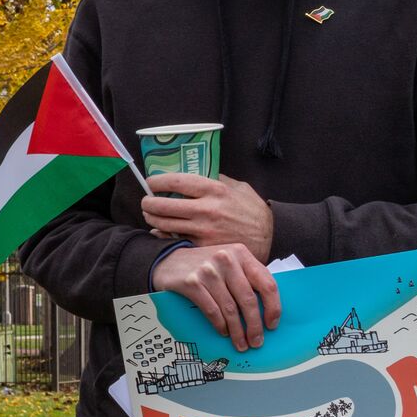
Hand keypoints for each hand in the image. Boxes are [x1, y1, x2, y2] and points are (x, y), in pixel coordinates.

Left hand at [141, 174, 272, 260]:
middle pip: (164, 205)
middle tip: (146, 201)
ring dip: (152, 219)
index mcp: (214, 190)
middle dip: (148, 203)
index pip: (177, 181)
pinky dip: (163, 237)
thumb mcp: (238, 187)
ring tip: (150, 215)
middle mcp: (207, 209)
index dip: (158, 181)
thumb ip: (216, 179)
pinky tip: (159, 232)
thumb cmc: (252, 210)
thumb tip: (196, 170)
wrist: (270, 236)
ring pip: (165, 225)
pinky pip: (175, 241)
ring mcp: (204, 230)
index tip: (151, 182)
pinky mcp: (203, 246)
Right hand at [153, 242, 280, 349]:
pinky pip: (212, 310)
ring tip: (241, 343)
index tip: (272, 325)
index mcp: (241, 253)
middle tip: (256, 341)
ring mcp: (208, 271)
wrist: (168, 260)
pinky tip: (224, 332)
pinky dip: (220, 324)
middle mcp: (226, 259)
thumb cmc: (204, 265)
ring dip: (237, 330)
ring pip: (230, 308)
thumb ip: (247, 277)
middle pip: (248, 299)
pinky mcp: (192, 283)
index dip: (273, 307)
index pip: (267, 283)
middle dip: (254, 325)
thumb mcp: (229, 262)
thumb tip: (267, 309)